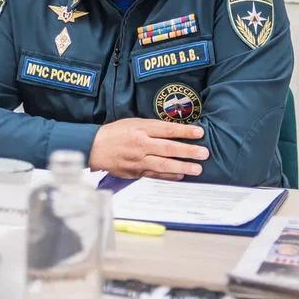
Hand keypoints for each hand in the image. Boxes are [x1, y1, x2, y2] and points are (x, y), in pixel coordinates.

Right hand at [89, 118, 208, 180]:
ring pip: (163, 165)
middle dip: (188, 151)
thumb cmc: (115, 132)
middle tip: (204, 153)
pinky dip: (169, 177)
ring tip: (197, 169)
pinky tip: (180, 176)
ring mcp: (138, 160)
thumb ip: (152, 127)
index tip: (200, 133)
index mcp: (140, 129)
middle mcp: (140, 145)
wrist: (94, 147)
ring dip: (182, 167)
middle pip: (168, 148)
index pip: (167, 130)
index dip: (184, 131)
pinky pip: (155, 175)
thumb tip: (174, 131)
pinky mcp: (135, 172)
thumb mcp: (133, 122)